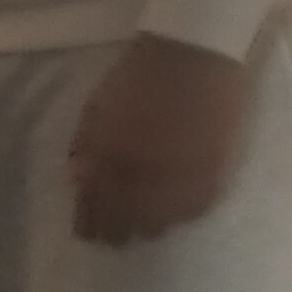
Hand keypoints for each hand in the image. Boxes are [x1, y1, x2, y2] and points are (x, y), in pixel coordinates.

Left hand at [67, 35, 250, 244]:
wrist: (194, 51)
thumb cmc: (137, 75)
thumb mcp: (97, 108)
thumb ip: (85, 147)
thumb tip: (78, 183)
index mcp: (109, 156)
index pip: (95, 206)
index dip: (90, 224)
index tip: (88, 235)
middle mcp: (142, 173)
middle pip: (127, 221)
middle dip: (117, 233)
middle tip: (115, 239)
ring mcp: (180, 173)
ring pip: (162, 221)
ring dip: (150, 226)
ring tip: (145, 228)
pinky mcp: (213, 168)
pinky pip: (196, 207)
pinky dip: (184, 214)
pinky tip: (177, 214)